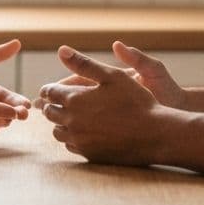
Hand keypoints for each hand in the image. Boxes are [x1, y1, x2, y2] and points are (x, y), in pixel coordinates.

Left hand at [37, 45, 177, 165]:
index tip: (53, 88)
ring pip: (58, 132)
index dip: (50, 89)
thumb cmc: (136, 101)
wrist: (155, 134)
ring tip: (73, 116)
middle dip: (53, 105)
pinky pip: (71, 146)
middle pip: (50, 113)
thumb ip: (84, 63)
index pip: (49, 92)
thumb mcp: (112, 76)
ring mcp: (80, 140)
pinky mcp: (89, 154)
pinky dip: (73, 138)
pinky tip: (84, 131)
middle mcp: (72, 121)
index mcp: (74, 99)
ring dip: (61, 123)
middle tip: (61, 101)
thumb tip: (61, 50)